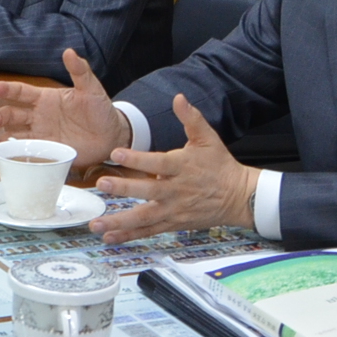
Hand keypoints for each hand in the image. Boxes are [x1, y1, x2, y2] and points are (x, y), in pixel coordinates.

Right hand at [0, 48, 128, 166]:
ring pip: (14, 136)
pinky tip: (1, 159)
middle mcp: (39, 116)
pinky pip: (26, 153)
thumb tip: (70, 52)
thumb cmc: (101, 110)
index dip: (7, 89)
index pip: (21, 92)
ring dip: (0, 140)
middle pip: (12, 115)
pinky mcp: (47, 151)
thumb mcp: (91, 89)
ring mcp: (41, 135)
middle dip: (0, 116)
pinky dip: (12, 156)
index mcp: (45, 99)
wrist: (112, 136)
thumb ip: (80, 71)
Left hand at [93, 94, 257, 243]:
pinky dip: (129, 236)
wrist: (239, 197)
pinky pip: (149, 231)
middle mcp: (176, 190)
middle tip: (102, 184)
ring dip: (120, 222)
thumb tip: (179, 98)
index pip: (157, 162)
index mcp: (183, 166)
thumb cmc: (220, 166)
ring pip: (144, 217)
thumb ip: (191, 118)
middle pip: (148, 191)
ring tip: (97, 224)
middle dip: (124, 189)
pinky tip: (110, 238)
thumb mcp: (208, 139)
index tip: (116, 153)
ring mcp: (174, 210)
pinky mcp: (173, 223)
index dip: (137, 159)